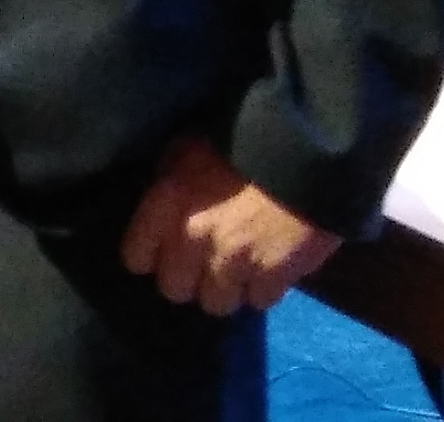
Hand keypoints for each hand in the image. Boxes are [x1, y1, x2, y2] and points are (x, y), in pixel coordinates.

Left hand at [118, 137, 339, 314]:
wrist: (307, 148)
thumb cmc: (240, 139)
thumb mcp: (188, 151)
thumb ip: (169, 189)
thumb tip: (160, 220)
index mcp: (167, 202)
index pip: (135, 257)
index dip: (151, 257)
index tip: (165, 253)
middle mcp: (193, 238)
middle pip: (174, 289)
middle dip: (189, 279)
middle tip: (205, 264)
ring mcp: (234, 260)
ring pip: (216, 304)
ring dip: (227, 289)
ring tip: (240, 270)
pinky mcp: (275, 275)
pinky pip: (259, 301)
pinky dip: (265, 289)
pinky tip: (271, 270)